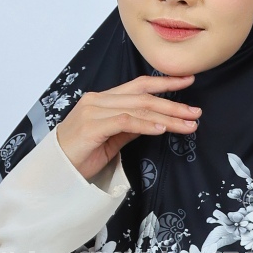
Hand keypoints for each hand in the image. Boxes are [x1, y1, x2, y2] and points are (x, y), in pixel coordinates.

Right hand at [54, 74, 199, 181]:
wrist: (55, 172)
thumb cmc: (80, 156)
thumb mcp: (111, 140)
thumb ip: (129, 127)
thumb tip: (154, 122)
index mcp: (102, 99)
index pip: (139, 85)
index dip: (165, 83)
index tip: (189, 80)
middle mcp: (98, 100)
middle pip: (143, 97)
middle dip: (173, 104)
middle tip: (196, 112)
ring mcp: (93, 112)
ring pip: (138, 109)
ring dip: (167, 117)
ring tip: (188, 124)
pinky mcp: (92, 127)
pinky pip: (125, 122)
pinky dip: (146, 125)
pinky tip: (162, 129)